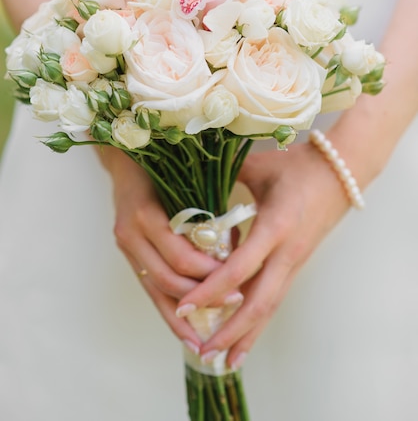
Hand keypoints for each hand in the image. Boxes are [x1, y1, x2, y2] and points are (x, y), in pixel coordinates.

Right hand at [102, 147, 220, 349]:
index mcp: (146, 213)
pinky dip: (165, 307)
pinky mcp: (127, 250)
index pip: (181, 257)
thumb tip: (238, 245)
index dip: (210, 276)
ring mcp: (125, 243)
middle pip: (166, 279)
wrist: (126, 156)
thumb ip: (207, 210)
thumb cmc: (163, 162)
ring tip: (202, 340)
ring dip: (179, 316)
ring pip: (153, 289)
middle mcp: (130, 233)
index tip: (238, 286)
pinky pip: (147, 284)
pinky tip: (182, 326)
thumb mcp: (186, 180)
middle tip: (231, 308)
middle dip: (200, 299)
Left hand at [175, 140, 351, 368]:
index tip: (185, 306)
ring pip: (270, 306)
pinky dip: (259, 320)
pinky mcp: (298, 264)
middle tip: (204, 352)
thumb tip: (187, 187)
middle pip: (259, 302)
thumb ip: (222, 178)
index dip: (211, 290)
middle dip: (231, 330)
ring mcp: (296, 262)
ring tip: (225, 361)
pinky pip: (276, 297)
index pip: (240, 267)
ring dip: (247, 334)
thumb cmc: (298, 165)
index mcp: (276, 226)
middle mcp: (287, 252)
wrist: (343, 171)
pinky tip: (245, 336)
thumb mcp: (258, 168)